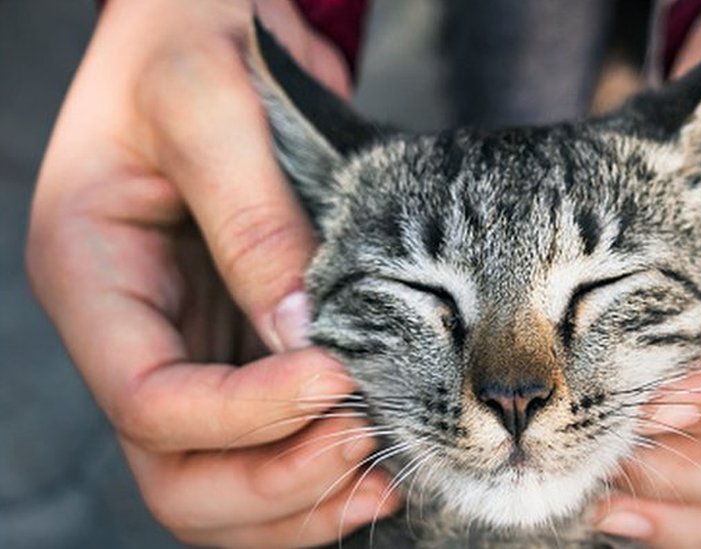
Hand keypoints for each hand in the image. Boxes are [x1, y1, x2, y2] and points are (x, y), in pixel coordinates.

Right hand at [26, 0, 396, 545]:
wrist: (208, 23)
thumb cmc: (189, 40)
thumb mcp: (209, 105)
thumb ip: (251, 219)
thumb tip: (303, 335)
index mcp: (93, 276)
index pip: (149, 399)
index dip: (244, 414)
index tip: (338, 378)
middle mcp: (133, 330)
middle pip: (175, 471)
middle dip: (271, 480)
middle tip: (365, 445)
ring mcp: (189, 346)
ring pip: (217, 480)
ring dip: (297, 498)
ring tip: (382, 473)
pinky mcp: (241, 346)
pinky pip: (264, 445)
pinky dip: (315, 473)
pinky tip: (377, 463)